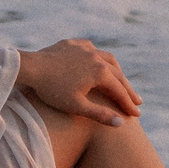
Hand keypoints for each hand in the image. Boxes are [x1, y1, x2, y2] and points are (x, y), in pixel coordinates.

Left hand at [16, 38, 141, 126]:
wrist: (31, 67)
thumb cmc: (52, 90)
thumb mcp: (76, 107)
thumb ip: (100, 115)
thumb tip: (121, 123)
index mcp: (100, 73)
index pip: (119, 92)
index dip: (128, 104)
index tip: (136, 115)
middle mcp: (97, 57)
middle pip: (118, 75)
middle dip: (128, 89)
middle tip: (137, 101)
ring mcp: (86, 48)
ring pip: (108, 59)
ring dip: (117, 71)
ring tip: (122, 80)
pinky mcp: (74, 44)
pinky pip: (92, 50)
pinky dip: (100, 58)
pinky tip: (98, 62)